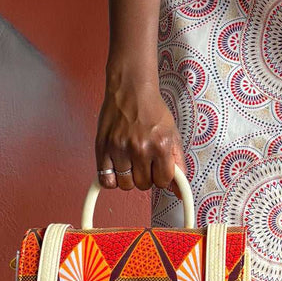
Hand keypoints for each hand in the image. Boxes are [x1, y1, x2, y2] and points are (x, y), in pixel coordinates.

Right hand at [95, 75, 184, 195]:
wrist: (131, 89)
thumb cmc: (152, 110)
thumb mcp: (172, 134)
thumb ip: (178, 163)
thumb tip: (179, 190)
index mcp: (160, 145)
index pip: (163, 181)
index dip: (162, 177)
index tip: (159, 169)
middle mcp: (140, 148)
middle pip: (144, 185)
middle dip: (146, 176)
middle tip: (144, 161)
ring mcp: (119, 148)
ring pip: (125, 185)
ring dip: (129, 178)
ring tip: (130, 163)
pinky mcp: (102, 148)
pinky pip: (105, 180)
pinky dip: (111, 180)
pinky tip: (117, 169)